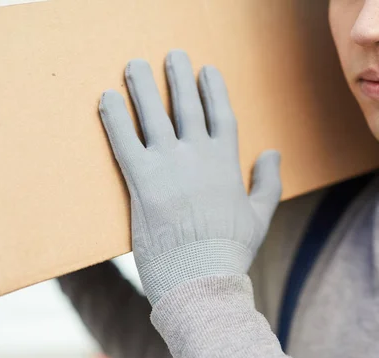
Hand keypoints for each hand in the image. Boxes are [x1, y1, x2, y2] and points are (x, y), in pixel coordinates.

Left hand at [99, 50, 281, 304]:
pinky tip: (106, 98)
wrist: (202, 280)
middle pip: (186, 106)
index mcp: (226, 163)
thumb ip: (268, 181)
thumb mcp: (260, 216)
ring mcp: (170, 167)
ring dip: (142, 86)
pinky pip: (124, 141)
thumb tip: (272, 151)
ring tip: (133, 65)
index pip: (220, 114)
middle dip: (178, 77)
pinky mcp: (142, 182)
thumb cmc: (230, 252)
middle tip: (172, 55)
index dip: (213, 89)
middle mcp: (198, 157)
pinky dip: (114, 117)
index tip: (206, 69)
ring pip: (153, 115)